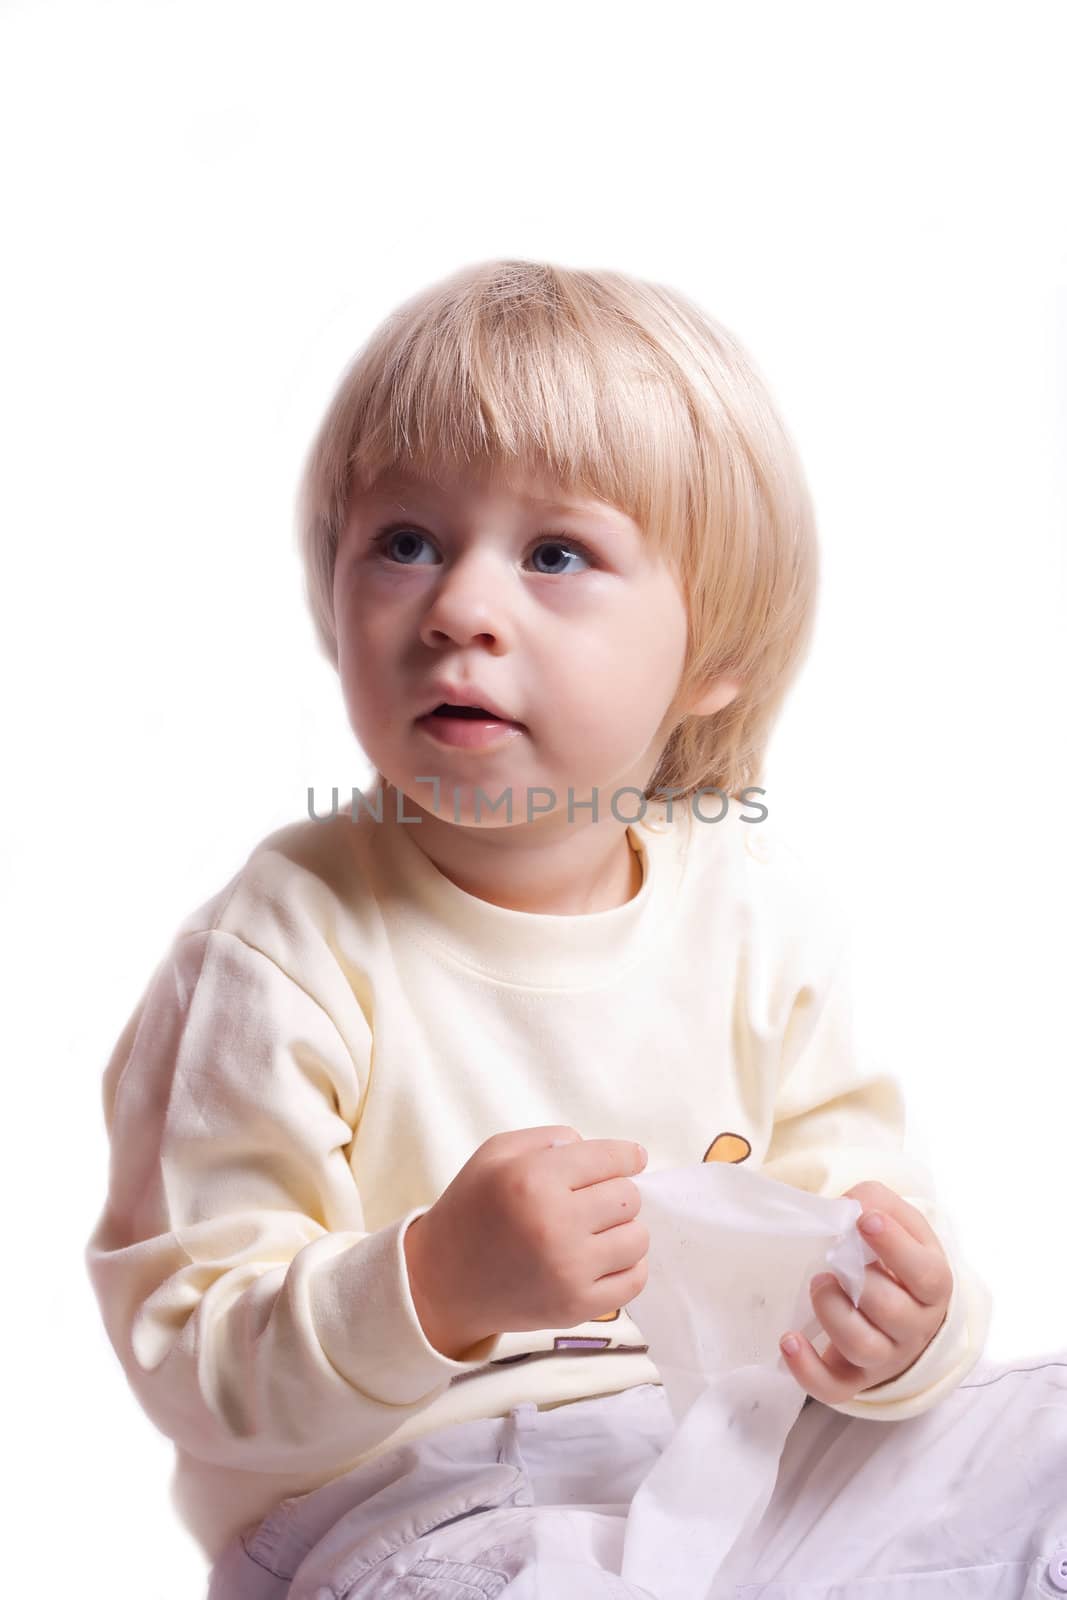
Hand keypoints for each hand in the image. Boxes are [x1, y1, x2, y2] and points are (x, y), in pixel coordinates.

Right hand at [404, 1126, 649, 1358]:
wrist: (442, 1282)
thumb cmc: (472, 1208)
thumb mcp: (495, 1154)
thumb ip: (548, 1139)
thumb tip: (598, 1149)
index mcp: (532, 1179)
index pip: (609, 1158)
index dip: (626, 1156)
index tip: (632, 1159)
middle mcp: (553, 1223)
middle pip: (628, 1197)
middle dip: (615, 1191)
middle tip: (592, 1199)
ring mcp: (567, 1270)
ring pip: (637, 1237)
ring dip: (623, 1229)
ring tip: (596, 1230)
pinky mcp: (575, 1306)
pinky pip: (634, 1280)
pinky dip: (628, 1265)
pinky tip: (604, 1257)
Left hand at [778, 1180, 952, 1403]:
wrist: (904, 1308)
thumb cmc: (896, 1259)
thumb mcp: (899, 1223)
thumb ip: (878, 1203)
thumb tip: (850, 1206)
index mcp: (933, 1286)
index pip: (925, 1273)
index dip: (896, 1247)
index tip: (865, 1221)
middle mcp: (915, 1327)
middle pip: (893, 1313)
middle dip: (860, 1282)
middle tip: (835, 1258)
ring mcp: (886, 1357)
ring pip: (864, 1348)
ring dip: (834, 1314)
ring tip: (818, 1285)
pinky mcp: (855, 1378)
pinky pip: (835, 1389)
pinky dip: (808, 1371)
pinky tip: (788, 1340)